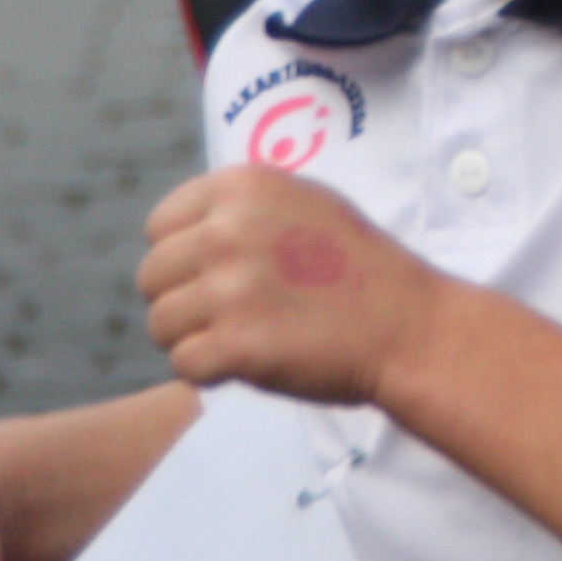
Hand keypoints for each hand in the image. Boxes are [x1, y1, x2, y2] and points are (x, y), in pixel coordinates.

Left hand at [139, 167, 441, 403]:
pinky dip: (212, 373)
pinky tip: (252, 361)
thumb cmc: (360, 268)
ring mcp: (229, 288)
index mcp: (240, 187)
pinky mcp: (235, 345)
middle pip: (152, 277)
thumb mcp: (303, 201)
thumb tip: (179, 230)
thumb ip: (241, 207)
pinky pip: (183, 365)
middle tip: (236, 315)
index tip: (223, 275)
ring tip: (246, 337)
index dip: (185, 259)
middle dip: (186, 301)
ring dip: (195, 339)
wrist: (409, 325)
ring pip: (160, 325)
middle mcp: (226, 230)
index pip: (159, 227)